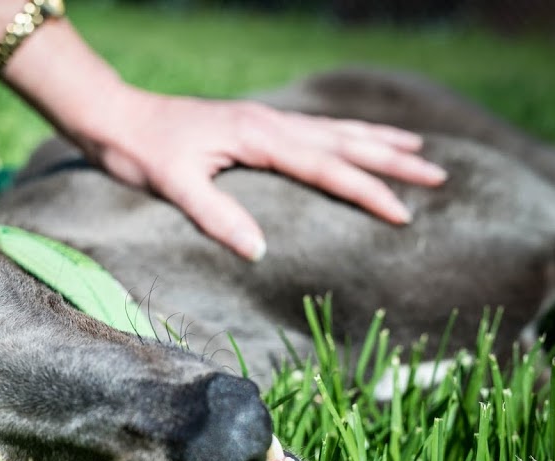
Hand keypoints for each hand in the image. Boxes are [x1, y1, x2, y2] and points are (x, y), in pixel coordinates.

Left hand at [84, 90, 447, 260]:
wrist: (114, 116)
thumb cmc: (140, 150)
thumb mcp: (173, 185)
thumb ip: (216, 215)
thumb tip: (260, 251)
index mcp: (258, 136)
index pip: (326, 167)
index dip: (366, 190)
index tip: (404, 212)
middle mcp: (269, 122)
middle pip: (344, 142)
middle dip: (393, 159)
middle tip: (440, 174)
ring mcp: (263, 120)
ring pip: (333, 130)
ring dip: (377, 140)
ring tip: (418, 147)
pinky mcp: (252, 124)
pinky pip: (312, 129)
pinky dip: (344, 135)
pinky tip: (353, 140)